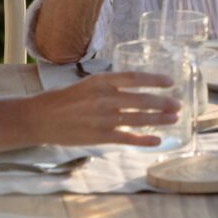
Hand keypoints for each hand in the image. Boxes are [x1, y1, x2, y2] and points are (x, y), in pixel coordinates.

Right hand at [34, 72, 179, 146]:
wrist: (39, 118)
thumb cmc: (62, 100)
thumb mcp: (86, 84)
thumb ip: (109, 86)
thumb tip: (135, 88)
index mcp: (100, 81)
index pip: (134, 77)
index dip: (154, 80)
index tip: (170, 81)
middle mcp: (104, 98)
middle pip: (142, 100)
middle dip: (163, 103)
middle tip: (178, 104)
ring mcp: (103, 118)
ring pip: (139, 119)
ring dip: (159, 119)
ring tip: (174, 118)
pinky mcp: (100, 136)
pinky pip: (128, 138)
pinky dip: (144, 140)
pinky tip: (158, 140)